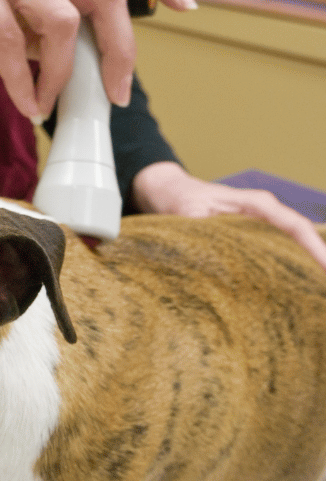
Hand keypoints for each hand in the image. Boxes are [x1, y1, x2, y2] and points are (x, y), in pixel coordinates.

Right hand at [0, 0, 195, 120]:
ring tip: (47, 105)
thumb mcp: (16, 28)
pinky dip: (23, 84)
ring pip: (62, 20)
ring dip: (62, 77)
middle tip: (115, 95)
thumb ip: (53, 37)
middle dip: (120, 52)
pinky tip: (24, 104)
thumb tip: (94, 71)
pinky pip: (12, 43)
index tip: (186, 8)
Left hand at [131, 161, 325, 270]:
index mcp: (255, 204)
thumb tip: (215, 258)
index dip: (314, 248)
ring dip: (302, 266)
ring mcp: (260, 223)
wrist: (170, 191)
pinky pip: (275, 250)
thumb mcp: (188, 213)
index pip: (294, 226)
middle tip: (323, 287)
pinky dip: (285, 266)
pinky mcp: (252, 234)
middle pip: (301, 237)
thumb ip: (206, 231)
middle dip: (316, 261)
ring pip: (290, 245)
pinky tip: (291, 286)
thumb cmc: (180, 199)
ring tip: (315, 289)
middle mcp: (264, 212)